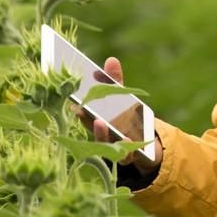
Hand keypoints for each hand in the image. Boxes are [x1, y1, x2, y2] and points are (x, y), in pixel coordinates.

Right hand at [78, 56, 161, 175]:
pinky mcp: (128, 156)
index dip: (79, 108)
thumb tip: (111, 60)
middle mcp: (101, 135)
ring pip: (104, 143)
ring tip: (99, 122)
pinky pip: (124, 155)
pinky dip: (124, 148)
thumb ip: (116, 82)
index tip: (71, 100)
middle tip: (79, 110)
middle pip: (90, 127)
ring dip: (100, 134)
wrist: (145, 144)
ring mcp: (113, 147)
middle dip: (85, 119)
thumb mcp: (122, 97)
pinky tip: (127, 138)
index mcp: (98, 120)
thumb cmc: (126, 118)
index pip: (85, 114)